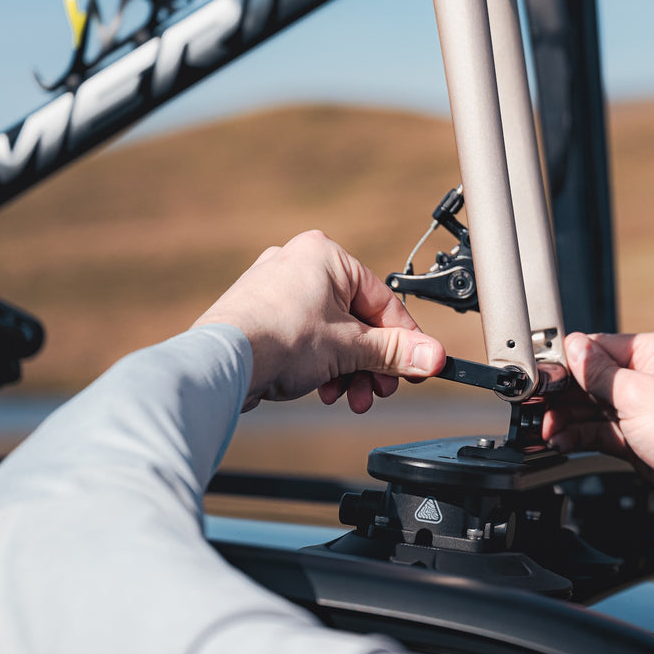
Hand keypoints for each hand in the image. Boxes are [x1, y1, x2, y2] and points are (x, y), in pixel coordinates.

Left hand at [193, 230, 445, 411]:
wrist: (220, 364)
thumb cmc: (278, 339)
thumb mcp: (351, 348)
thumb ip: (395, 352)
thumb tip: (433, 357)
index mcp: (326, 255)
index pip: (382, 301)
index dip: (404, 340)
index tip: (419, 365)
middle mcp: (298, 263)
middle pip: (356, 320)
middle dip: (370, 363)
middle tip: (381, 390)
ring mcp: (274, 289)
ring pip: (331, 333)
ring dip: (347, 370)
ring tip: (348, 398)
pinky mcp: (258, 315)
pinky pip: (305, 339)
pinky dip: (319, 366)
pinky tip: (322, 391)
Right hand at [547, 331, 653, 537]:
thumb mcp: (637, 394)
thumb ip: (599, 373)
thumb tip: (574, 347)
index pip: (603, 347)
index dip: (572, 362)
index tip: (545, 376)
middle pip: (596, 380)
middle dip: (566, 396)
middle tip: (540, 408)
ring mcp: (649, 411)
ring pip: (597, 409)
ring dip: (570, 419)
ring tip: (547, 429)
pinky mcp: (644, 440)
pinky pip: (605, 433)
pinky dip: (583, 437)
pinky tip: (563, 441)